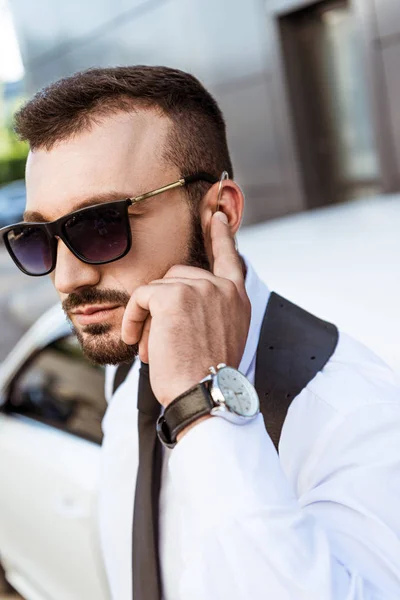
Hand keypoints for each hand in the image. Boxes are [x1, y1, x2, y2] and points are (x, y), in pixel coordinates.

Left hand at [121, 211, 250, 407]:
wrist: (204, 393)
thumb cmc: (207, 376)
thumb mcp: (222, 337)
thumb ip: (212, 311)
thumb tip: (179, 298)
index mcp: (237, 299)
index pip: (230, 257)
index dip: (222, 236)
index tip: (218, 218)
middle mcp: (222, 288)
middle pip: (178, 275)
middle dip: (163, 304)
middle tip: (160, 341)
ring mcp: (199, 288)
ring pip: (158, 288)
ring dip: (148, 319)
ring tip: (154, 350)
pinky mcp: (173, 295)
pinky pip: (141, 297)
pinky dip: (133, 319)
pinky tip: (137, 342)